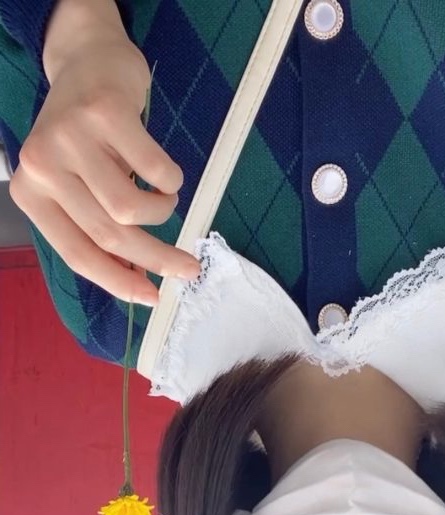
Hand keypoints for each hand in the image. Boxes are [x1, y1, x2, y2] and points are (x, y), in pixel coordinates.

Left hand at [9, 16, 199, 305]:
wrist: (87, 61)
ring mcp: (70, 136)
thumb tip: (138, 282)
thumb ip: (99, 229)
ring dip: (161, 213)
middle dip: (156, 258)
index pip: (77, 254)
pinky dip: (171, 181)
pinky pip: (153, 170)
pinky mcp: (104, 112)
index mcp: (31, 194)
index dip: (118, 282)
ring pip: (129, 209)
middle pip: (108, 235)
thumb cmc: (89, 136)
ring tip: (166, 201)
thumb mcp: (81, 186)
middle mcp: (41, 166)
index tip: (153, 297)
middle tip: (187, 267)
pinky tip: (168, 175)